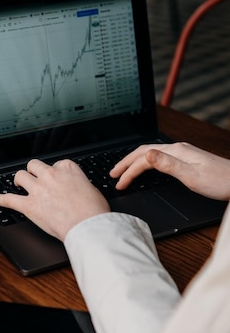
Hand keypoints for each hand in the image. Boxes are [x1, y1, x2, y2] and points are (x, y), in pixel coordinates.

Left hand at [0, 159, 109, 241]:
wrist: (87, 226)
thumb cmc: (93, 211)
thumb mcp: (92, 189)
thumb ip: (79, 184)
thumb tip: (76, 188)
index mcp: (67, 169)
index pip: (56, 164)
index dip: (54, 172)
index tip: (54, 179)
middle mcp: (51, 175)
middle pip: (34, 165)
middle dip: (33, 172)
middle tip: (33, 178)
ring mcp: (38, 189)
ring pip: (20, 176)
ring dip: (19, 181)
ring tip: (18, 185)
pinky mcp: (29, 205)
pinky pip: (10, 199)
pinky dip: (1, 199)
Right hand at [111, 142, 229, 200]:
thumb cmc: (220, 182)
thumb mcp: (191, 176)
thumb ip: (167, 165)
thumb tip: (147, 155)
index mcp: (176, 151)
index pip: (144, 158)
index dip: (129, 171)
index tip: (119, 183)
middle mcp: (177, 149)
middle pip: (143, 152)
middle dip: (125, 162)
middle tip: (112, 173)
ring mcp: (181, 153)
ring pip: (150, 154)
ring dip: (134, 162)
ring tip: (123, 170)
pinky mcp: (186, 160)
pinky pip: (158, 158)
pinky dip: (145, 163)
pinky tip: (145, 168)